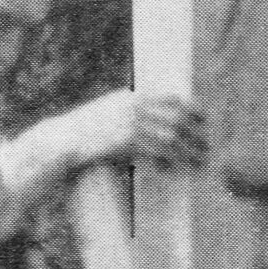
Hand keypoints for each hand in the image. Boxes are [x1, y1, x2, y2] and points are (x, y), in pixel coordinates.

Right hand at [44, 90, 207, 172]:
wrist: (61, 140)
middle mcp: (133, 107)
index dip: (192, 109)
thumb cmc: (85, 130)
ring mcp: (130, 124)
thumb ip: (131, 111)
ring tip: (199, 162)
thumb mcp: (110, 110)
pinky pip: (155, 153)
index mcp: (132, 97)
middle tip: (206, 147)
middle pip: (176, 118)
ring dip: (188, 151)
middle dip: (195, 133)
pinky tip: (174, 171)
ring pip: (170, 137)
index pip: (172, 98)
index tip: (203, 120)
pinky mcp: (125, 143)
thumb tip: (155, 119)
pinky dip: (168, 162)